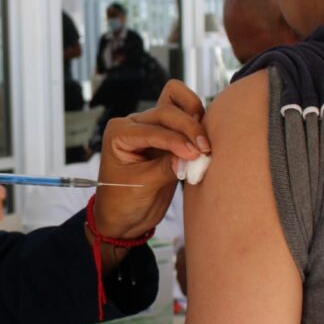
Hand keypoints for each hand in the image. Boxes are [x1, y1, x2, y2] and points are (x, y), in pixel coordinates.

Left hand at [95, 80, 208, 239]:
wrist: (123, 217)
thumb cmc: (122, 201)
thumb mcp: (142, 186)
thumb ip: (166, 168)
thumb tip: (193, 156)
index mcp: (119, 133)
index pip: (153, 129)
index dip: (176, 140)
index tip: (196, 154)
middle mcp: (134, 124)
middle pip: (166, 111)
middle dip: (187, 127)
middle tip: (205, 150)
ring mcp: (151, 127)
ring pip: (175, 106)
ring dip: (193, 118)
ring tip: (205, 141)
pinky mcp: (168, 136)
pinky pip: (184, 118)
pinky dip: (196, 123)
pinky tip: (204, 140)